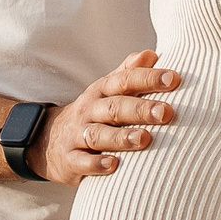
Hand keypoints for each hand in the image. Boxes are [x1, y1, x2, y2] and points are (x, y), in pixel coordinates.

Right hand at [32, 52, 181, 182]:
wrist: (47, 140)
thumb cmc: (91, 113)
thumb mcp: (105, 90)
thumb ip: (127, 73)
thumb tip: (151, 54)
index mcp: (101, 92)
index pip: (124, 80)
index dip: (148, 79)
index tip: (173, 79)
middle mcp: (89, 111)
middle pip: (114, 107)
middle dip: (140, 109)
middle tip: (166, 112)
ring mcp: (77, 135)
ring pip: (98, 135)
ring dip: (121, 137)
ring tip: (144, 139)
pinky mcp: (70, 160)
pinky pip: (81, 162)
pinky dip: (96, 164)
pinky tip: (113, 165)